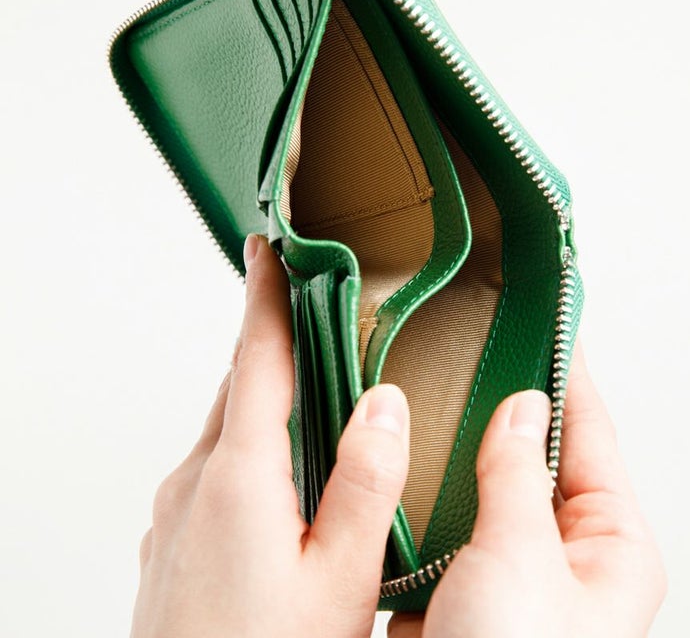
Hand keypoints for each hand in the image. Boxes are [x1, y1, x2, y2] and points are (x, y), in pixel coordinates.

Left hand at [131, 233, 410, 637]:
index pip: (255, 357)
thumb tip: (383, 403)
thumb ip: (366, 481)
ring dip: (265, 400)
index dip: (264, 295)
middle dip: (274, 344)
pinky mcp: (170, 543)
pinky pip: (212, 470)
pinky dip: (247, 449)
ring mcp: (174, 516)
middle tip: (312, 317)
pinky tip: (280, 480)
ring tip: (312, 397)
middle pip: (240, 388)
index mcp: (238, 477)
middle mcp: (194, 485)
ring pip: (226, 431)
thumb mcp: (342, 577)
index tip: (266, 248)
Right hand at [389, 342, 666, 637]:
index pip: (591, 435)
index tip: (553, 325)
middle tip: (486, 353)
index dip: (569, 376)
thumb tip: (521, 408)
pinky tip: (409, 469)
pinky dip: (429, 498)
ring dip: (462, 458)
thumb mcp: (520, 557)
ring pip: (488, 490)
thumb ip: (517, 475)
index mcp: (610, 550)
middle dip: (508, 411)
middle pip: (538, 459)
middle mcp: (566, 559)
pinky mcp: (465, 591)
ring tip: (441, 403)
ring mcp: (513, 574)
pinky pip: (449, 523)